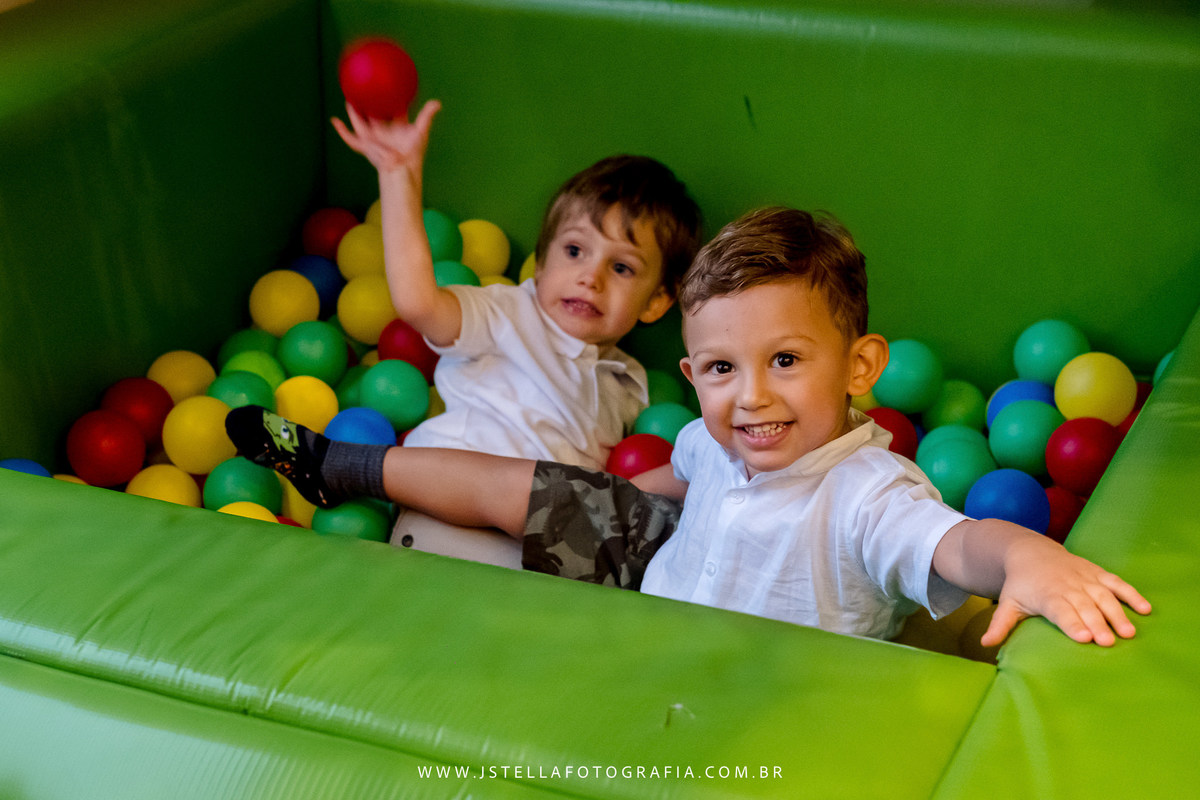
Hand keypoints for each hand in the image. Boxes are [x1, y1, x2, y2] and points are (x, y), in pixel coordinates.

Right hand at [331, 99, 441, 174]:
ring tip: (348, 98)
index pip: (393, 111)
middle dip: (369, 104)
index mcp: (395, 128)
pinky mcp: (365, 146)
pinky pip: (350, 138)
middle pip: (373, 115)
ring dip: (353, 112)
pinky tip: (335, 121)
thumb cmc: (413, 153)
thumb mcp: (420, 131)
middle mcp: (383, 133)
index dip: (391, 101)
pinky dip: (342, 131)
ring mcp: (373, 139)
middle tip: (364, 90)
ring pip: (359, 123)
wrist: (401, 168)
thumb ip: (426, 116)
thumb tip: (437, 102)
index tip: (388, 88)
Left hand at [981, 538, 1151, 647]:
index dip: (1073, 624)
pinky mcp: (1097, 573)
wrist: (1029, 551)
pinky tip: (1145, 609)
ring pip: (1104, 596)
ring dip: (1117, 613)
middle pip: (1085, 607)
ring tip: (1129, 633)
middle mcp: (1068, 586)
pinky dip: (1131, 594)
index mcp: (1047, 595)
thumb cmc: (1020, 584)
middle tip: (1108, 642)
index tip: (1084, 638)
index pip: (1061, 611)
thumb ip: (1000, 625)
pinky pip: (1117, 583)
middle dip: (1097, 623)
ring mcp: (1085, 579)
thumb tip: (985, 644)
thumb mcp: (1008, 603)